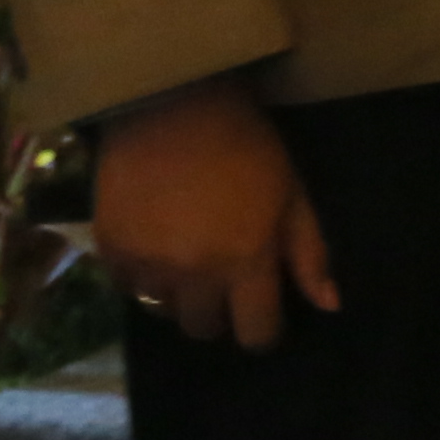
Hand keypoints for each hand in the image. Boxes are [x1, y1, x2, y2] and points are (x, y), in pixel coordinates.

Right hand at [93, 77, 340, 349]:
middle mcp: (194, 274)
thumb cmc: (248, 149)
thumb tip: (329, 306)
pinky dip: (142, 278)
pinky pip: (126, 288)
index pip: (256, 332)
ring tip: (187, 263)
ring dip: (178, 297)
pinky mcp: (110, 250)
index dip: (263, 331)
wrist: (174, 107)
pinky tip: (155, 249)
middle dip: (219, 315)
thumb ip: (309, 255)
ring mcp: (148, 265)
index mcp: (246, 262)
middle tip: (222, 285)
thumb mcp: (293, 196)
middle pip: (204, 329)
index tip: (262, 317)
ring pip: (162, 311)